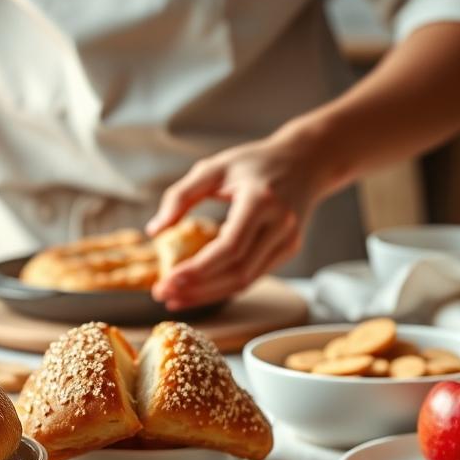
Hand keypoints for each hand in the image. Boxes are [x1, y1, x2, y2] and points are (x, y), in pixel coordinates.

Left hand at [146, 130, 328, 309]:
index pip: (230, 247)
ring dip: (208, 295)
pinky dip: (223, 287)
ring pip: (245, 281)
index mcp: (261, 201)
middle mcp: (280, 224)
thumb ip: (180, 196)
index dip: (199, 269)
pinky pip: (252, 276)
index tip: (168, 281)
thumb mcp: (213, 168)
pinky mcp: (288, 250)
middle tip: (162, 294)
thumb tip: (154, 231)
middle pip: (237, 271)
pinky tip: (198, 289)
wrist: (305, 161)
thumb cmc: (254, 163)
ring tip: (174, 298)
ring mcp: (288, 240)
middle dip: (197, 289)